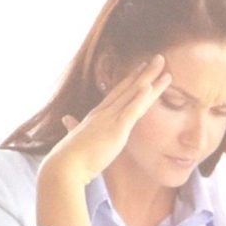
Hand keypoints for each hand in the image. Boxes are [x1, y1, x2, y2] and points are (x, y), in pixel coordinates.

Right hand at [36, 55, 169, 225]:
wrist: (63, 167)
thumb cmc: (69, 157)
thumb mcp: (75, 139)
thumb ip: (73, 128)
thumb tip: (66, 120)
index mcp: (96, 116)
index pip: (117, 94)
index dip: (130, 81)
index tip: (141, 69)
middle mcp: (104, 112)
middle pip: (128, 88)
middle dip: (144, 72)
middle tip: (159, 58)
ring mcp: (110, 119)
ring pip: (134, 94)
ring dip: (149, 78)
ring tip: (162, 63)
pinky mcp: (115, 130)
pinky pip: (131, 111)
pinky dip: (140, 98)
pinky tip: (149, 86)